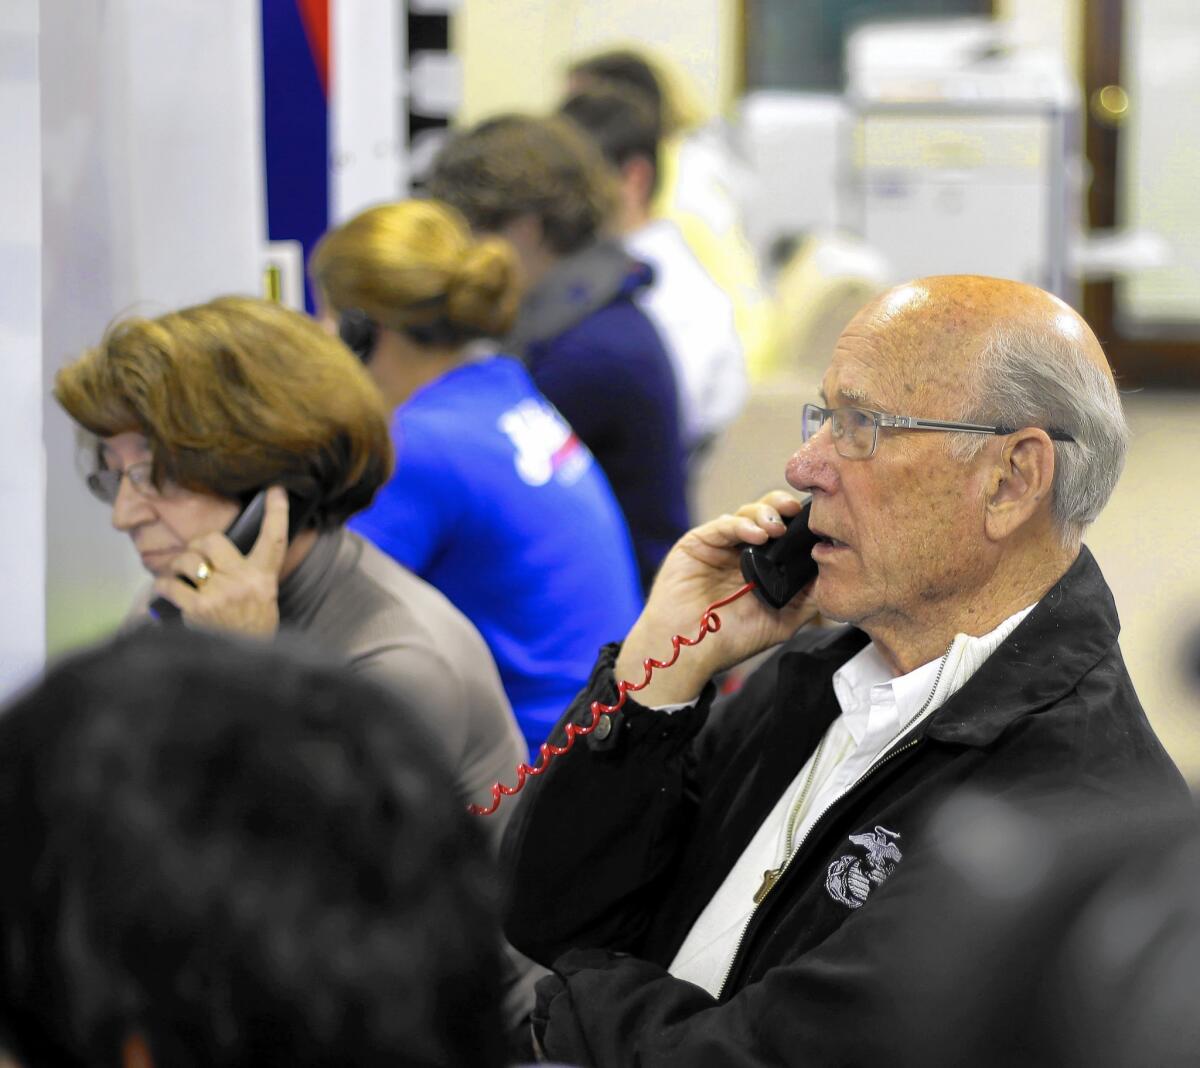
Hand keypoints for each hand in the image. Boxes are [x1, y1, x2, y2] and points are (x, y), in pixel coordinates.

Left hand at [153, 487, 289, 635]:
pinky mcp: (197, 609)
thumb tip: (219, 550)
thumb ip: (249, 572)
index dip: (277, 512)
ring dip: (179, 564)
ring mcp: (220, 595)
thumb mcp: (263, 596)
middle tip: (197, 554)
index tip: (277, 489)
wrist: (244, 663)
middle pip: (213, 540)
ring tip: (182, 574)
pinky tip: (164, 589)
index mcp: (264, 577)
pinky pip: (170, 585)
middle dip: (199, 543)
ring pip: (188, 559)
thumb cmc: (251, 625)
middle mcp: (244, 582)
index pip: (275, 539)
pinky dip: (162, 585)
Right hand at [614, 491, 818, 704]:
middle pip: (767, 514)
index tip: (817, 523)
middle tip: (796, 512)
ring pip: (746, 513)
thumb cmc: (731, 639)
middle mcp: (743, 551)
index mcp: (763, 565)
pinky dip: (741, 524)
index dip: (800, 523)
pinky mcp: (698, 542)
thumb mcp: (783, 621)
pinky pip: (722, 525)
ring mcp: (721, 545)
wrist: (690, 651)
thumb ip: (808, 599)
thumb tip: (836, 574)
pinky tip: (756, 534)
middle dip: (783, 507)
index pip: (786, 533)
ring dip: (765, 514)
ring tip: (776, 528)